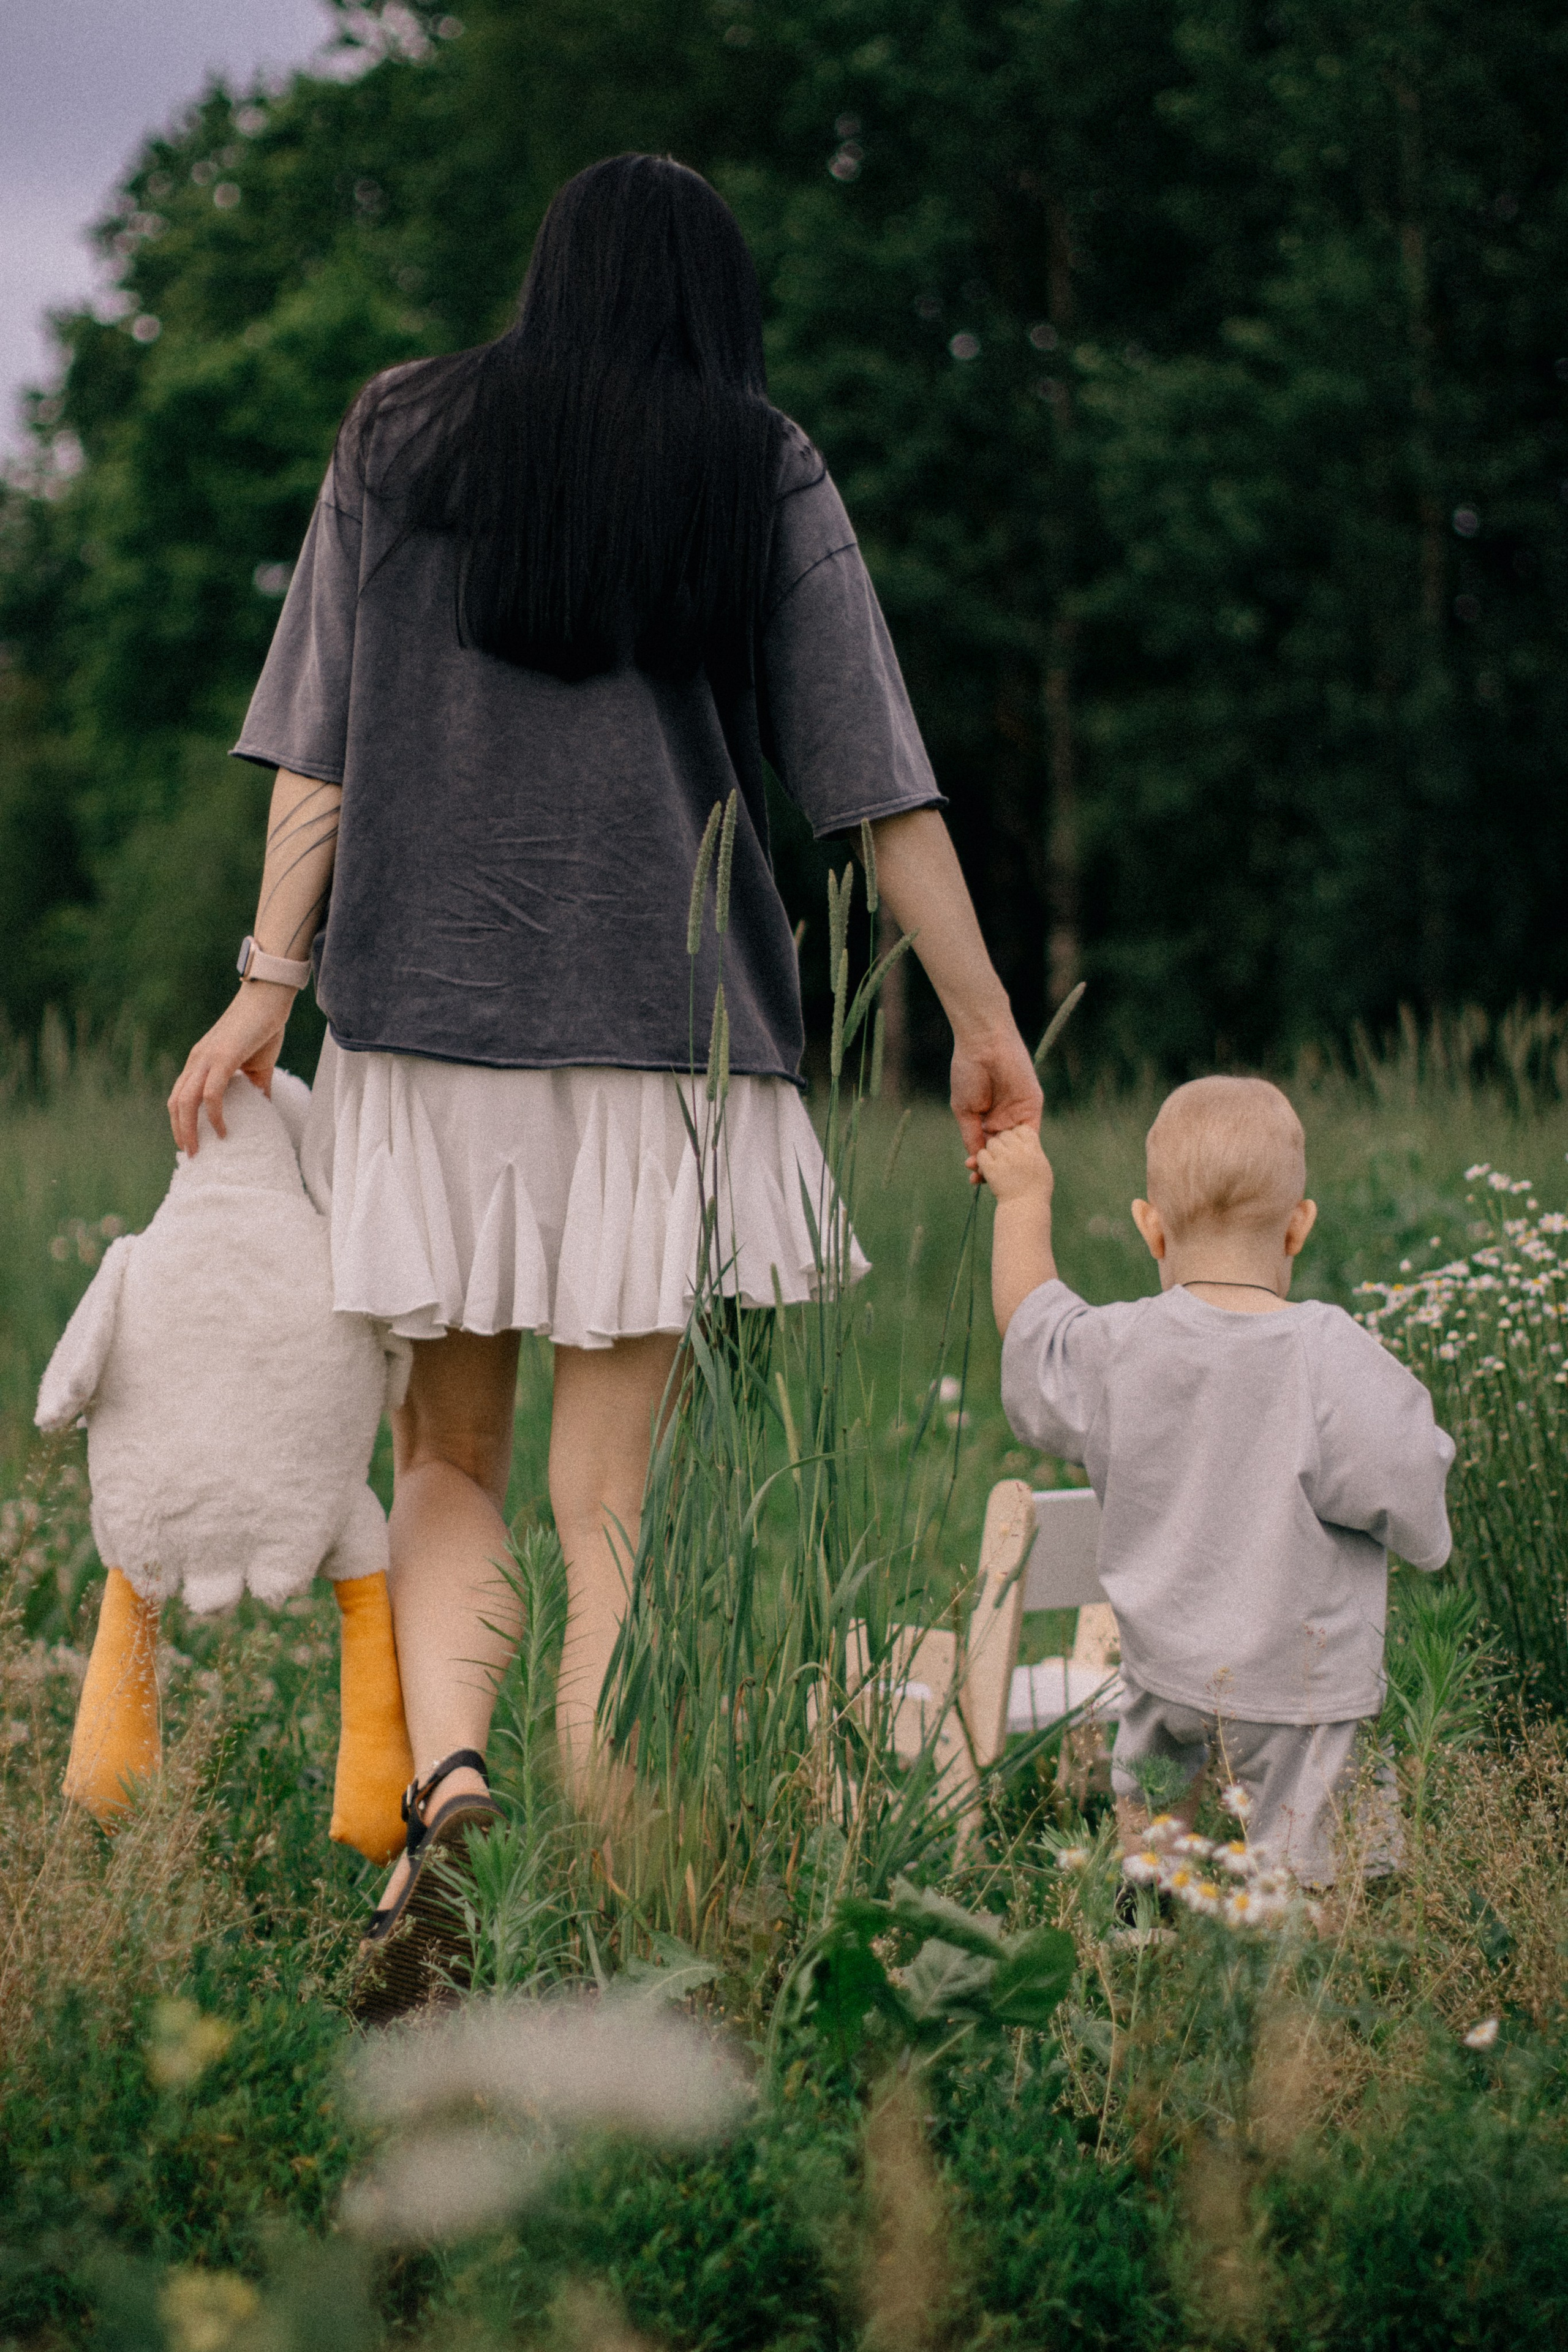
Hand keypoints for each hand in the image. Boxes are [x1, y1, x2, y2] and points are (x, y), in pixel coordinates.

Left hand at [168, 983, 293, 1155]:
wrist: (269, 997)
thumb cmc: (264, 1026)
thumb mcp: (259, 1065)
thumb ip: (257, 1088)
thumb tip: (265, 1111)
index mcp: (201, 1061)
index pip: (179, 1095)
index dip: (180, 1121)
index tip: (190, 1141)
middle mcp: (197, 1060)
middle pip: (175, 1103)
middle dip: (179, 1132)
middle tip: (191, 1154)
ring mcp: (207, 1058)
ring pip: (185, 1101)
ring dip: (188, 1129)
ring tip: (198, 1150)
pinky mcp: (223, 1057)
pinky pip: (211, 1093)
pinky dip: (213, 1115)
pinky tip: (223, 1131)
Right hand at [951, 1024, 1043, 1174]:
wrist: (984, 1046)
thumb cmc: (969, 1074)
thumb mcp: (965, 1110)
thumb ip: (972, 1136)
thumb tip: (976, 1161)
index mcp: (986, 1119)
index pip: (988, 1148)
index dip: (983, 1166)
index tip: (975, 1181)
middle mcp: (1004, 1118)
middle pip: (1004, 1151)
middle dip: (997, 1168)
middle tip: (988, 1185)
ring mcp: (1019, 1113)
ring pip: (1018, 1146)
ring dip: (1011, 1163)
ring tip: (1002, 1180)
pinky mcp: (1033, 1106)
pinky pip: (1032, 1134)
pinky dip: (1025, 1150)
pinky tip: (1017, 1165)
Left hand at [975, 1123, 1053, 1203]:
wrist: (1025, 1208)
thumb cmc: (1037, 1190)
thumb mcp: (1042, 1166)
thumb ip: (1034, 1150)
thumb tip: (1028, 1141)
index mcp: (1033, 1149)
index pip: (1022, 1129)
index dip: (1017, 1135)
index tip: (1016, 1145)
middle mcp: (1019, 1151)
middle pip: (1005, 1134)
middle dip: (1002, 1142)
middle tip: (1004, 1155)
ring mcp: (1004, 1159)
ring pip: (991, 1143)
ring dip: (991, 1151)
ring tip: (997, 1163)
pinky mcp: (991, 1169)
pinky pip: (981, 1155)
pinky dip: (981, 1160)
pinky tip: (987, 1168)